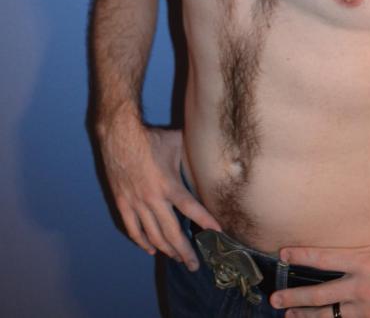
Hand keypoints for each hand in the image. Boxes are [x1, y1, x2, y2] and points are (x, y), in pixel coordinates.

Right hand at [99, 114, 221, 269]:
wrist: (119, 135)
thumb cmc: (151, 138)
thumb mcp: (176, 142)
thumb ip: (191, 153)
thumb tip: (210, 150)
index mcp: (169, 184)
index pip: (190, 208)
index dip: (204, 221)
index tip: (217, 232)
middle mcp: (153, 198)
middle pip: (172, 232)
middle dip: (184, 251)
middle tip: (194, 265)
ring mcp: (136, 203)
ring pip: (153, 235)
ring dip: (166, 250)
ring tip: (177, 259)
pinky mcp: (123, 203)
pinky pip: (133, 229)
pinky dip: (142, 242)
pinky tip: (150, 249)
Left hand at [269, 241, 369, 316]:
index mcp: (364, 262)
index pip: (324, 258)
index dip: (301, 255)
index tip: (283, 254)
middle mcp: (360, 289)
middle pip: (319, 295)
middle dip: (294, 297)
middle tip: (274, 298)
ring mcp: (366, 312)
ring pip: (329, 317)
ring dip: (306, 317)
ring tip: (289, 316)